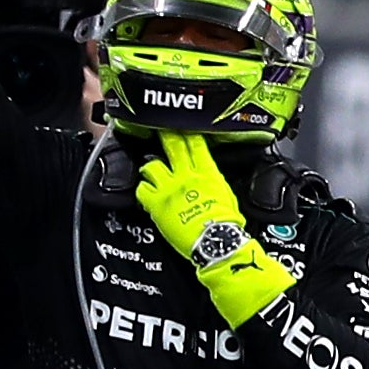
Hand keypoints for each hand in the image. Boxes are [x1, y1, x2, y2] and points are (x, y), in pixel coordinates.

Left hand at [135, 132, 245, 257]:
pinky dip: (142, 188)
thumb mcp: (227, 196)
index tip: (182, 126)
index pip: (195, 145)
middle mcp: (186, 177)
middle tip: (160, 130)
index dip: (187, 132)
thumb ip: (213, 183)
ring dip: (151, 167)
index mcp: (207, 174)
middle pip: (173, 147)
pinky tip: (146, 191)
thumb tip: (207, 180)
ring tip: (151, 169)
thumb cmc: (226, 225)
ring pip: (152, 166)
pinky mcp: (156, 204)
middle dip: (166, 135)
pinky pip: (142, 189)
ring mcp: (169, 189)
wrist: (216, 243)